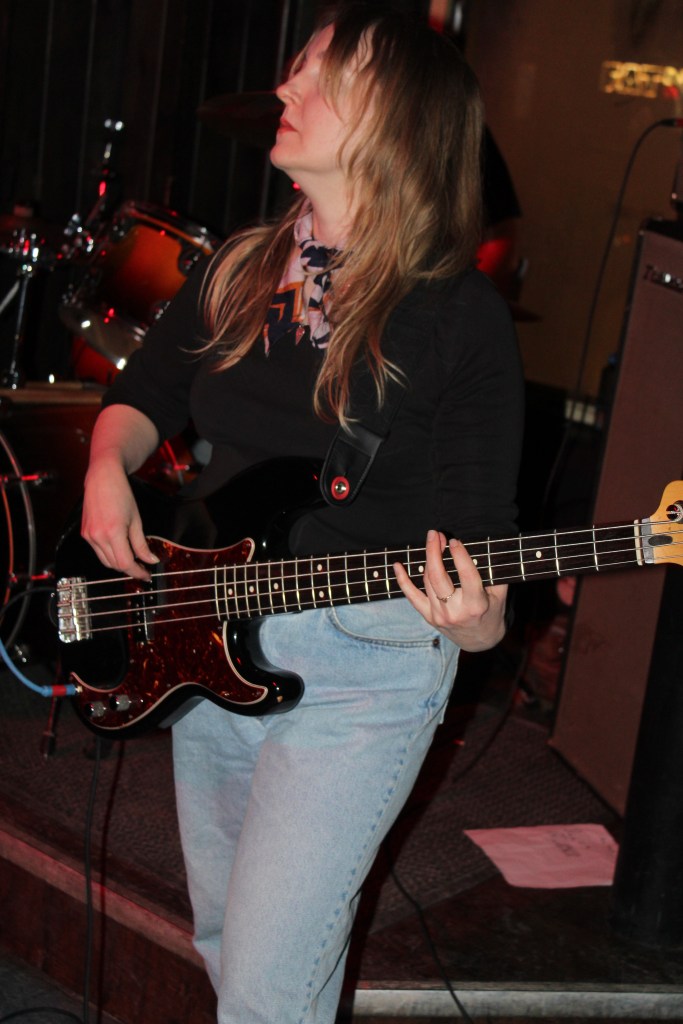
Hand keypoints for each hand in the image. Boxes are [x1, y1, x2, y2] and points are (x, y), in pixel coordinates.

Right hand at [81, 458, 157, 581]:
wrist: (103, 478)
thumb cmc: (121, 494)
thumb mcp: (136, 520)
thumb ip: (141, 544)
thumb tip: (151, 560)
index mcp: (112, 532)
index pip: (125, 563)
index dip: (137, 572)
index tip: (147, 575)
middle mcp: (97, 536)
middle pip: (115, 565)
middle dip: (130, 569)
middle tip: (144, 568)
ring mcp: (88, 536)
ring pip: (105, 561)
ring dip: (119, 563)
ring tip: (133, 560)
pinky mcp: (84, 533)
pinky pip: (98, 552)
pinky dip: (109, 554)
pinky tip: (119, 549)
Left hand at [393, 529, 507, 651]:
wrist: (480, 641)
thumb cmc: (492, 612)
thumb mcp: (500, 595)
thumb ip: (493, 573)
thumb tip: (485, 549)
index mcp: (476, 605)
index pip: (467, 576)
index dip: (460, 556)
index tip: (454, 541)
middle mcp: (455, 611)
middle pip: (439, 577)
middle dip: (434, 552)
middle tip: (436, 535)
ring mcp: (439, 615)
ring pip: (427, 581)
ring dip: (428, 559)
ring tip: (433, 542)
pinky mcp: (429, 617)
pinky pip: (411, 597)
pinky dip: (402, 580)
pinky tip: (397, 566)